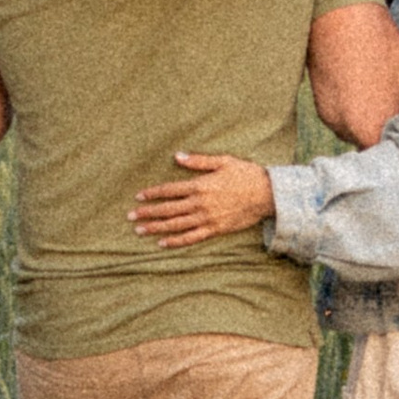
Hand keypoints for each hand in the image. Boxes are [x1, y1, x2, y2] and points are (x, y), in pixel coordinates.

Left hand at [129, 151, 275, 245]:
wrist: (267, 194)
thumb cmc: (245, 174)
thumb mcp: (222, 161)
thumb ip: (198, 161)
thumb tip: (177, 156)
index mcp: (200, 185)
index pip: (169, 190)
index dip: (152, 193)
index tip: (138, 197)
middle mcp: (200, 203)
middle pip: (168, 209)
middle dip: (147, 213)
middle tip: (130, 217)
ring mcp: (207, 218)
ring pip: (176, 225)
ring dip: (156, 228)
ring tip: (140, 231)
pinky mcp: (215, 229)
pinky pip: (191, 237)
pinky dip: (176, 241)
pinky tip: (162, 243)